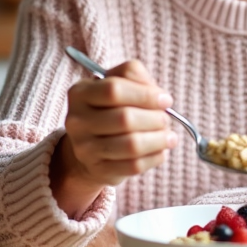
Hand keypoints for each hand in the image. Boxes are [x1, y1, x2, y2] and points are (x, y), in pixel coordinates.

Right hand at [51, 59, 177, 214]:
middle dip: (154, 119)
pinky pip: (133, 165)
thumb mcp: (117, 82)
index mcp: (80, 93)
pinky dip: (154, 157)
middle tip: (166, 120)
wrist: (89, 146)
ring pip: (131, 145)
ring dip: (158, 140)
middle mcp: (77, 121)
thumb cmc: (110, 108)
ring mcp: (85, 148)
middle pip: (124, 119)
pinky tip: (161, 151)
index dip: (145, 94)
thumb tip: (158, 95)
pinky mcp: (98, 170)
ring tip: (169, 137)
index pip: (114, 90)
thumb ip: (134, 75)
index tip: (166, 100)